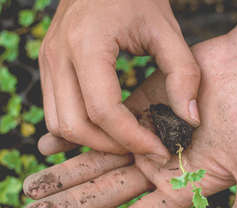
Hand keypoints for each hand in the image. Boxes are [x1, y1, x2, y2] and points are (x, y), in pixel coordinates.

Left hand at [23, 35, 236, 207]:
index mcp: (180, 187)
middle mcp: (157, 166)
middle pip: (106, 192)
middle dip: (69, 205)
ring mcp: (143, 137)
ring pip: (96, 160)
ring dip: (63, 174)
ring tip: (28, 189)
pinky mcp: (136, 108)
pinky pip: (99, 125)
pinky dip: (74, 135)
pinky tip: (47, 145)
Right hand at [38, 0, 200, 163]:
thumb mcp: (167, 29)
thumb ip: (184, 74)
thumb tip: (189, 120)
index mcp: (87, 44)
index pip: (103, 111)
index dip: (132, 138)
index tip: (159, 149)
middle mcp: (58, 56)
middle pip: (74, 126)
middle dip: (110, 147)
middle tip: (142, 148)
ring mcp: (47, 61)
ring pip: (58, 124)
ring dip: (91, 141)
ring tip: (125, 140)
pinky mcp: (47, 66)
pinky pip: (55, 111)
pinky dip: (79, 127)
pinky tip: (107, 127)